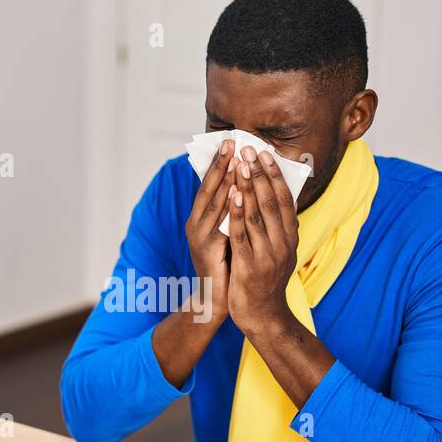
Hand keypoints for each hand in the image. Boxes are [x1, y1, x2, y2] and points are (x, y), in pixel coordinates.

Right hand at [184, 138, 234, 322]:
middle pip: (208, 188)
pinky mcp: (208, 250)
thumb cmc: (226, 265)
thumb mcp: (227, 233)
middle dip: (219, 164)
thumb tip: (245, 186)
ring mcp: (199, 237)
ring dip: (224, 180)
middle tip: (230, 142)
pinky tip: (236, 192)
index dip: (218, 164)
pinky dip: (228, 207)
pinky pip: (219, 223)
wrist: (217, 299)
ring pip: (213, 203)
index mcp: (199, 219)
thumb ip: (231, 213)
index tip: (229, 142)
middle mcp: (195, 224)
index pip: (208, 185)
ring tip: (235, 159)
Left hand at [226, 146, 299, 338]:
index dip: (275, 174)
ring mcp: (267, 255)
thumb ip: (279, 227)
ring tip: (240, 164)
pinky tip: (231, 194)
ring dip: (248, 186)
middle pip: (272, 201)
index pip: (286, 199)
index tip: (264, 153)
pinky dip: (237, 212)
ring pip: (257, 214)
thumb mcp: (280, 252)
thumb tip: (276, 197)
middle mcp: (283, 244)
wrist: (263, 316)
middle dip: (260, 173)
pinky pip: (242, 234)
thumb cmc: (267, 280)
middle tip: (249, 149)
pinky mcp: (249, 265)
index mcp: (291, 238)